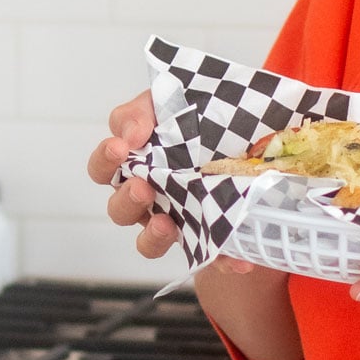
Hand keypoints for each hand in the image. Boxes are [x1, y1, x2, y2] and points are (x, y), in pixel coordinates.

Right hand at [88, 91, 255, 274]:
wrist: (256, 137)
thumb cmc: (204, 116)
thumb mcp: (175, 99)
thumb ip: (147, 108)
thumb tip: (131, 130)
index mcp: (136, 159)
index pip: (104, 164)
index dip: (106, 158)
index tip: (120, 147)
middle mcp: (147, 194)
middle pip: (119, 208)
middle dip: (127, 199)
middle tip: (142, 187)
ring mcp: (173, 217)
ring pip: (149, 240)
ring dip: (154, 236)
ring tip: (168, 225)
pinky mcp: (205, 237)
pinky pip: (206, 256)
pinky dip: (219, 260)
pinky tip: (235, 259)